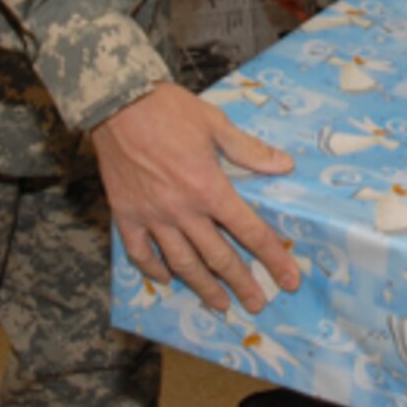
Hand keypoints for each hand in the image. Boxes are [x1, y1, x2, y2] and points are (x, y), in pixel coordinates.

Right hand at [91, 83, 298, 313]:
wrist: (118, 103)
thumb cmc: (169, 110)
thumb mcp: (216, 124)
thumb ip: (249, 150)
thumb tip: (284, 166)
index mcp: (209, 188)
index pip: (249, 231)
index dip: (272, 258)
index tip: (288, 279)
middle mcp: (183, 210)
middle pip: (218, 257)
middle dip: (241, 283)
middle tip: (257, 303)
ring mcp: (152, 216)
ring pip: (182, 263)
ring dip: (203, 287)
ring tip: (219, 304)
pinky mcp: (126, 214)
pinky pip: (141, 252)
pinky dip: (155, 269)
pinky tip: (167, 278)